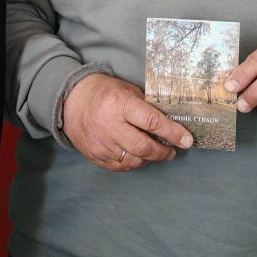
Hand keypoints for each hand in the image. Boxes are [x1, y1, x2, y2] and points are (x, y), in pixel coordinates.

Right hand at [62, 73, 192, 171]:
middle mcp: (109, 125)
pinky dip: (133, 163)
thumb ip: (145, 106)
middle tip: (172, 150)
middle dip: (163, 152)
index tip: (187, 140)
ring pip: (133, 160)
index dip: (173, 133)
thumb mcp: (125, 89)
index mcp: (119, 104)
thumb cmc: (102, 92)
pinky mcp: (95, 155)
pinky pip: (120, 166)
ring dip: (149, 158)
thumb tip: (169, 122)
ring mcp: (101, 143)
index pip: (152, 122)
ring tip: (154, 152)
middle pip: (144, 147)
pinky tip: (137, 156)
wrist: (69, 100)